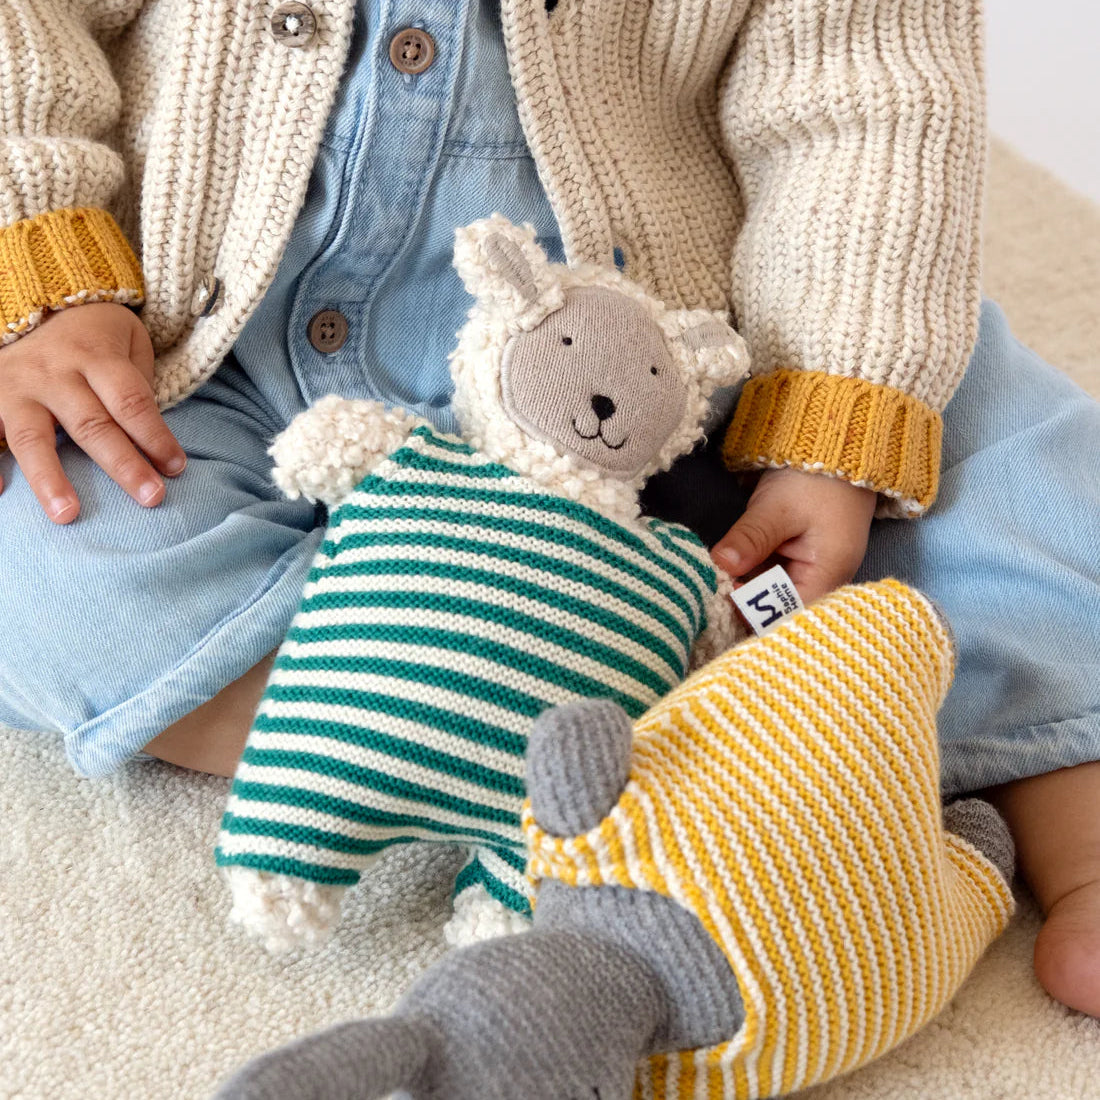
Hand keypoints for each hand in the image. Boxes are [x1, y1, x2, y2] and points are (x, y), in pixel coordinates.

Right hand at [0, 302, 185, 522]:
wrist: (37, 301)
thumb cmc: (97, 334)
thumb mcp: (130, 341)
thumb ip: (139, 386)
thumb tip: (150, 440)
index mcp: (96, 355)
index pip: (131, 402)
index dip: (156, 436)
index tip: (176, 468)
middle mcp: (54, 372)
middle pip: (91, 425)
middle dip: (123, 465)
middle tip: (151, 498)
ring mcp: (17, 387)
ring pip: (32, 437)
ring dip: (50, 478)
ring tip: (67, 514)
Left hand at [711, 467, 875, 603]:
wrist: (835, 451)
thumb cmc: (813, 480)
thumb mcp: (776, 508)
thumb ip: (750, 538)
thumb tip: (721, 565)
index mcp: (828, 575)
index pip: (791, 614)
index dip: (757, 613)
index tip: (725, 596)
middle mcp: (824, 581)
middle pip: (782, 607)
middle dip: (747, 602)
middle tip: (713, 590)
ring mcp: (811, 571)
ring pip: (773, 592)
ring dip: (746, 587)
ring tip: (716, 580)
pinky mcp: (799, 560)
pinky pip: (772, 576)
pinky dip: (752, 573)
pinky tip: (730, 569)